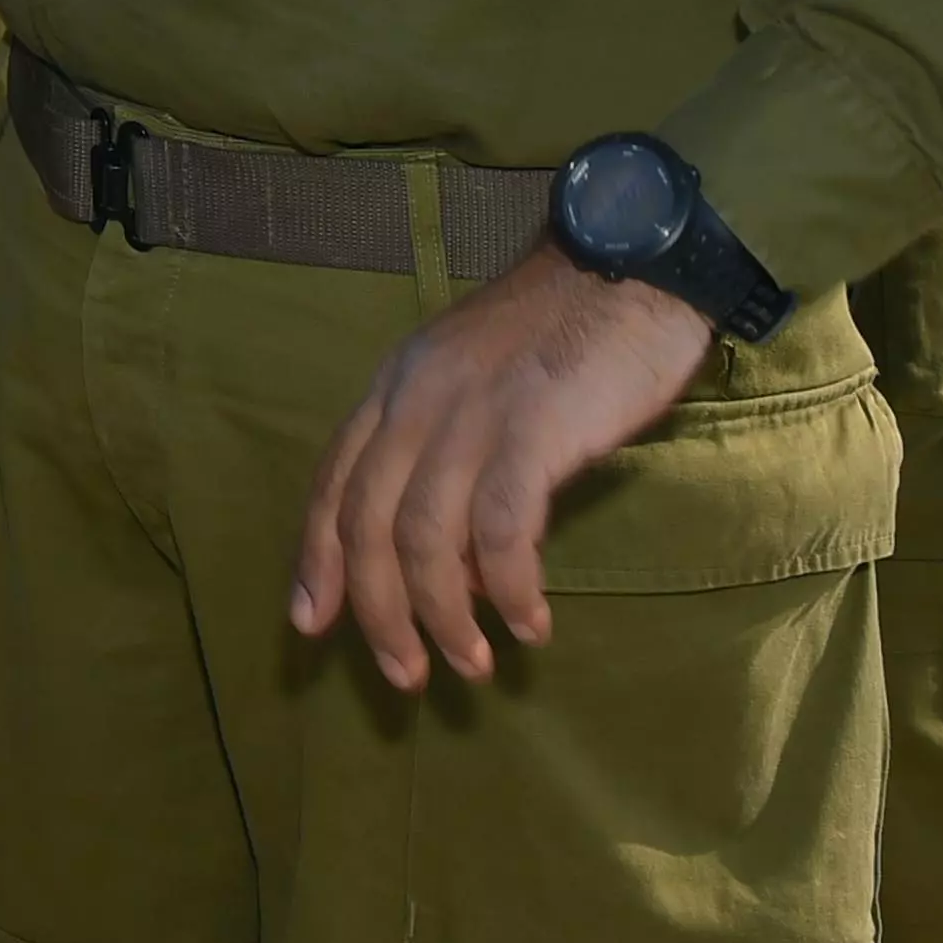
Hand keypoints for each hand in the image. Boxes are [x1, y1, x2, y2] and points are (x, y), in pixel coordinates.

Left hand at [289, 246, 718, 689]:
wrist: (631, 266)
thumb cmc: (561, 330)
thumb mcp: (473, 376)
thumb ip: (443, 444)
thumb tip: (440, 550)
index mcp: (397, 386)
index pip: (334, 481)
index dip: (316, 557)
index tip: (310, 624)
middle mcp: (417, 399)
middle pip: (366, 522)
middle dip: (376, 610)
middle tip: (404, 676)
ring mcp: (471, 412)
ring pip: (422, 537)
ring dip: (441, 615)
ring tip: (472, 663)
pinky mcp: (532, 428)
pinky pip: (500, 529)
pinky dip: (506, 586)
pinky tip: (529, 623)